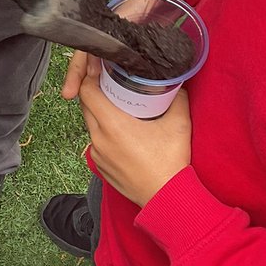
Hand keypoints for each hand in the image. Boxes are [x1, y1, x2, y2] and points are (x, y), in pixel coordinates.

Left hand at [62, 54, 190, 206]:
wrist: (166, 198)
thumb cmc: (170, 163)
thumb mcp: (179, 123)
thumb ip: (177, 97)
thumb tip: (175, 84)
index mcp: (112, 124)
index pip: (87, 91)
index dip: (90, 75)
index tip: (99, 67)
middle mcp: (98, 138)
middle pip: (86, 105)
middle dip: (95, 90)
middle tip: (110, 81)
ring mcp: (97, 154)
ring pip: (90, 124)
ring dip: (99, 111)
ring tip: (117, 104)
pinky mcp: (100, 166)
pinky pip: (95, 141)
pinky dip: (103, 131)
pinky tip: (120, 129)